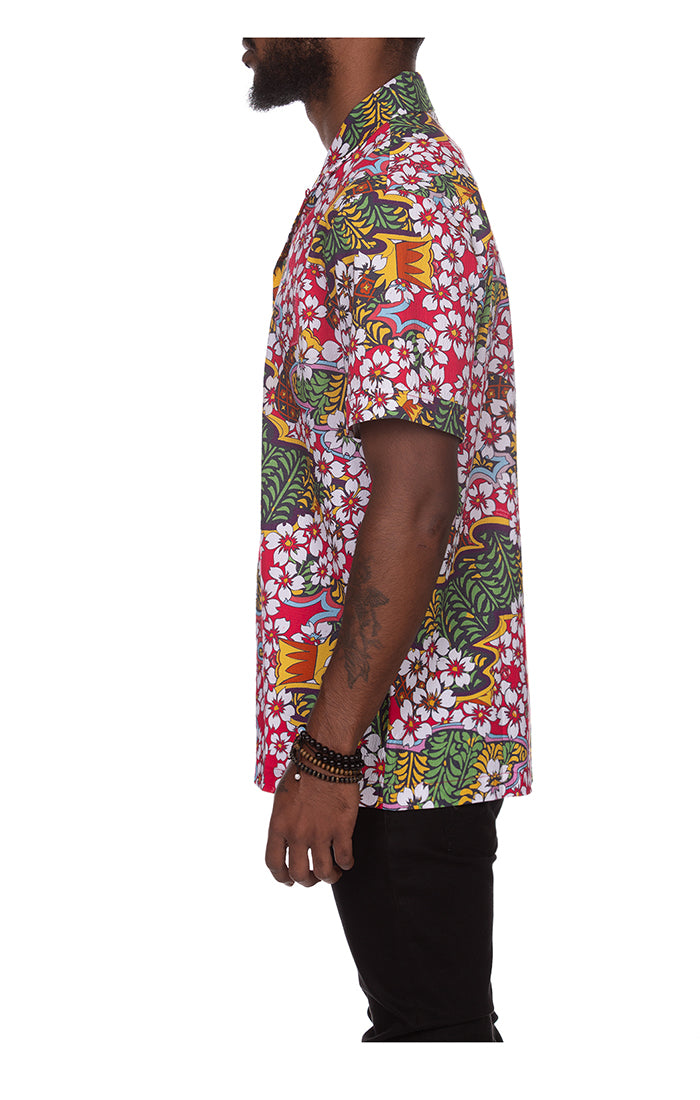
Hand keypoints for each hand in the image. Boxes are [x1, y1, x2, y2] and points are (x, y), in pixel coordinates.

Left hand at [265, 762, 359, 886]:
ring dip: (329, 877)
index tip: (288, 880)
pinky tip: (347, 860)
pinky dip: (346, 864)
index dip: (281, 877)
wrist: (324, 759)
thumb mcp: (282, 798)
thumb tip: (287, 834)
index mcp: (279, 826)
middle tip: (315, 877)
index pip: (274, 863)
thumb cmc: (303, 771)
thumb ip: (283, 821)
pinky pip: (344, 859)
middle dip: (308, 881)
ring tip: (334, 872)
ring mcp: (320, 833)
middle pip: (299, 874)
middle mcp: (297, 834)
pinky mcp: (341, 829)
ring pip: (324, 872)